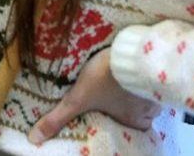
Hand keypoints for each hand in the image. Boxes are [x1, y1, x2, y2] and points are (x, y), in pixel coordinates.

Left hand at [29, 48, 159, 144]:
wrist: (130, 53)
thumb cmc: (105, 79)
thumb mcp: (77, 99)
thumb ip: (57, 118)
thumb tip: (35, 139)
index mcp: (133, 118)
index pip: (140, 129)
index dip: (133, 123)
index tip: (122, 116)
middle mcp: (148, 108)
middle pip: (147, 113)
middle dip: (136, 107)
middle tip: (122, 98)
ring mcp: (156, 89)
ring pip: (151, 95)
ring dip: (140, 90)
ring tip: (126, 83)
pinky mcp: (158, 70)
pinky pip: (155, 78)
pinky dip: (146, 76)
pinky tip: (135, 69)